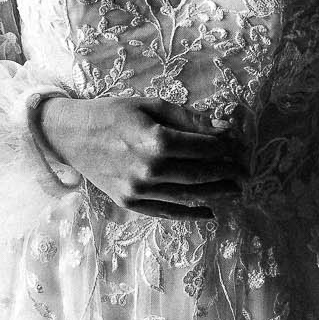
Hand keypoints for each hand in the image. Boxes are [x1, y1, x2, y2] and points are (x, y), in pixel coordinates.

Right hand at [37, 96, 245, 217]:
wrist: (71, 135)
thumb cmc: (113, 113)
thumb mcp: (152, 105)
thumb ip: (190, 118)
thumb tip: (225, 128)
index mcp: (155, 140)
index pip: (204, 148)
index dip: (228, 148)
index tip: (243, 148)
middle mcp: (149, 169)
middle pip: (200, 174)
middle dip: (228, 174)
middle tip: (247, 173)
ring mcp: (138, 190)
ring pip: (188, 196)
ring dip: (217, 195)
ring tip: (236, 192)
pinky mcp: (130, 203)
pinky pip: (167, 212)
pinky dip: (190, 214)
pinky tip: (209, 212)